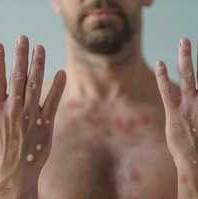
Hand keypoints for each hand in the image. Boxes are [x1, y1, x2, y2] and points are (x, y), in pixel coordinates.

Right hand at [0, 36, 65, 197]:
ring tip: (40, 48)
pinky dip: (58, 86)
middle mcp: (13, 110)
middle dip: (20, 55)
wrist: (14, 174)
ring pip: (35, 84)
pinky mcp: (46, 124)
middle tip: (23, 38)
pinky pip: (53, 101)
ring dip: (38, 64)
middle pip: (17, 77)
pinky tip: (61, 72)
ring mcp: (30, 116)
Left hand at [155, 38, 197, 197]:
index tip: (194, 58)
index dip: (197, 68)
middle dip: (193, 57)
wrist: (197, 164)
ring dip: (185, 58)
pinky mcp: (175, 114)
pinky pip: (168, 92)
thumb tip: (194, 102)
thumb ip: (195, 112)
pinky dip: (164, 78)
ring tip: (183, 41)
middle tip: (187, 41)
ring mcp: (190, 107)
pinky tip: (161, 64)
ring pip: (189, 77)